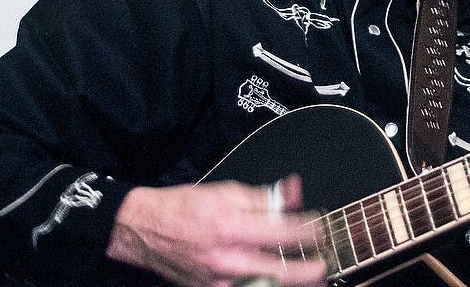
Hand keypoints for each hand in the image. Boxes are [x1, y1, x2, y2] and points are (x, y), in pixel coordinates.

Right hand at [106, 175, 325, 286]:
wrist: (144, 230)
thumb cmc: (184, 208)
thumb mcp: (226, 191)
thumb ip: (263, 197)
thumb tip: (292, 192)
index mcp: (230, 226)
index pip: (280, 231)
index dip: (307, 230)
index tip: (322, 229)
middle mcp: (225, 257)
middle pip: (276, 271)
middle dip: (306, 271)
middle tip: (324, 267)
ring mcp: (217, 280)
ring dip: (287, 283)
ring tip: (309, 279)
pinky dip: (261, 286)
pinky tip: (274, 281)